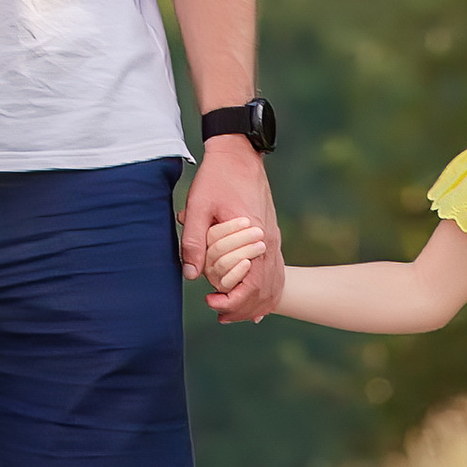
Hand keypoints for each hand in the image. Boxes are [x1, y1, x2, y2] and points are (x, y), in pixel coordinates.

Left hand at [181, 144, 281, 323]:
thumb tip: (191, 275)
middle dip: (242, 307)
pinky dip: (266, 291)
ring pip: (273, 283)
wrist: (239, 153)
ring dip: (254, 303)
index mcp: (253, 235)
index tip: (211, 302)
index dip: (232, 300)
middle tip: (218, 312)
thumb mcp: (198, 206)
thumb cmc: (217, 178)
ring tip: (231, 313)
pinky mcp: (271, 236)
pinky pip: (275, 271)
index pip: (251, 283)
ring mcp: (273, 240)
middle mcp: (269, 241)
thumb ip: (195, 241)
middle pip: (265, 289)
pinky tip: (256, 305)